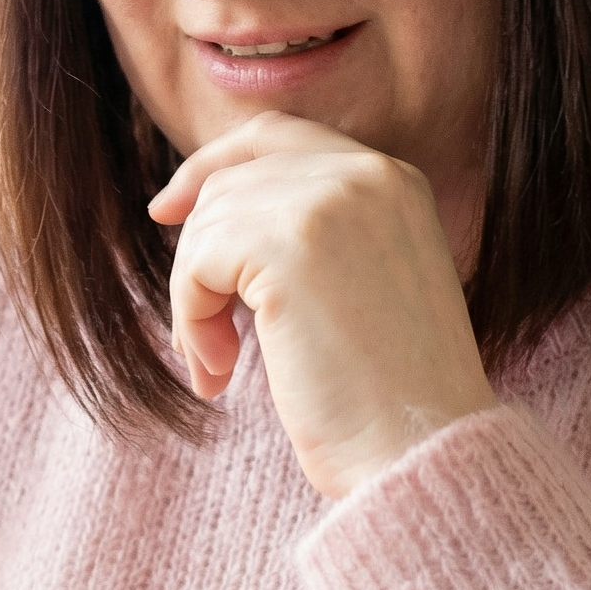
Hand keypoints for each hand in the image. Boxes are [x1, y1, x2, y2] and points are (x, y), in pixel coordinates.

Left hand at [148, 112, 497, 496]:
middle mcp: (367, 174)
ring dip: (193, 301)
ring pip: (207, 224)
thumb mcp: (366, 282)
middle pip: (230, 180)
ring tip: (222, 365)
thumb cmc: (390, 397)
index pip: (275, 135)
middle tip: (206, 338)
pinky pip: (196, 260)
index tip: (168, 214)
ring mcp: (330, 201)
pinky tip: (222, 373)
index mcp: (394, 180)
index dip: (211, 165)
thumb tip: (204, 209)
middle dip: (200, 256)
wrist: (422, 454)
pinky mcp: (289, 244)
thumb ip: (314, 233)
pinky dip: (190, 319)